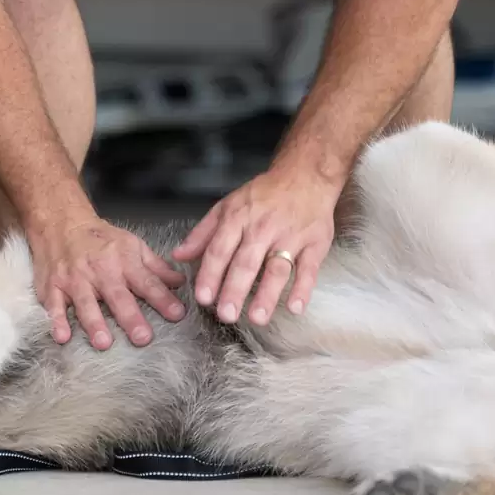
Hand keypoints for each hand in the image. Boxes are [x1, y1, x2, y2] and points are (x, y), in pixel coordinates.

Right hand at [31, 218, 186, 349]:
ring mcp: (74, 278)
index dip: (162, 298)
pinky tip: (62, 336)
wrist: (61, 221)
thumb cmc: (101, 238)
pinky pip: (54, 304)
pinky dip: (57, 320)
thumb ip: (155, 267)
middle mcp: (100, 270)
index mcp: (123, 260)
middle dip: (130, 316)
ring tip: (103, 342)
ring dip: (94, 322)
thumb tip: (180, 283)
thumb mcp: (132, 244)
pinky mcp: (53, 285)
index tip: (177, 314)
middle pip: (117, 295)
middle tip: (142, 337)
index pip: (146, 282)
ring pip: (85, 302)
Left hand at [173, 161, 341, 325]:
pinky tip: (295, 307)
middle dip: (235, 289)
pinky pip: (308, 269)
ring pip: (277, 268)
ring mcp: (290, 237)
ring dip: (267, 294)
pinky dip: (303, 288)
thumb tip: (179, 255)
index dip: (210, 274)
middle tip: (226, 315)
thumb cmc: (264, 195)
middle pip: (247, 262)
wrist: (305, 176)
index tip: (203, 298)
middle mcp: (263, 228)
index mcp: (238, 218)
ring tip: (257, 318)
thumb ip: (203, 233)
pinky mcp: (315, 244)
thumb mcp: (228, 206)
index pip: (220, 249)